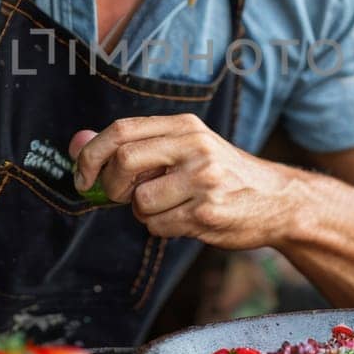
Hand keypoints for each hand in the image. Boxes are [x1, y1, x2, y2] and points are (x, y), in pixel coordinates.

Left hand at [69, 114, 295, 249]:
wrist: (277, 199)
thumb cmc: (223, 174)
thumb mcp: (184, 149)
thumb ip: (133, 146)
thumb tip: (76, 143)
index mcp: (185, 126)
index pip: (121, 130)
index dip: (91, 154)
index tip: (82, 176)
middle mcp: (195, 147)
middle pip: (124, 161)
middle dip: (109, 186)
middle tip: (116, 196)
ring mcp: (203, 180)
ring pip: (139, 202)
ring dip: (142, 213)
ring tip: (168, 207)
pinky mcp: (208, 212)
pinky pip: (159, 226)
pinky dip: (162, 228)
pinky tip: (186, 219)